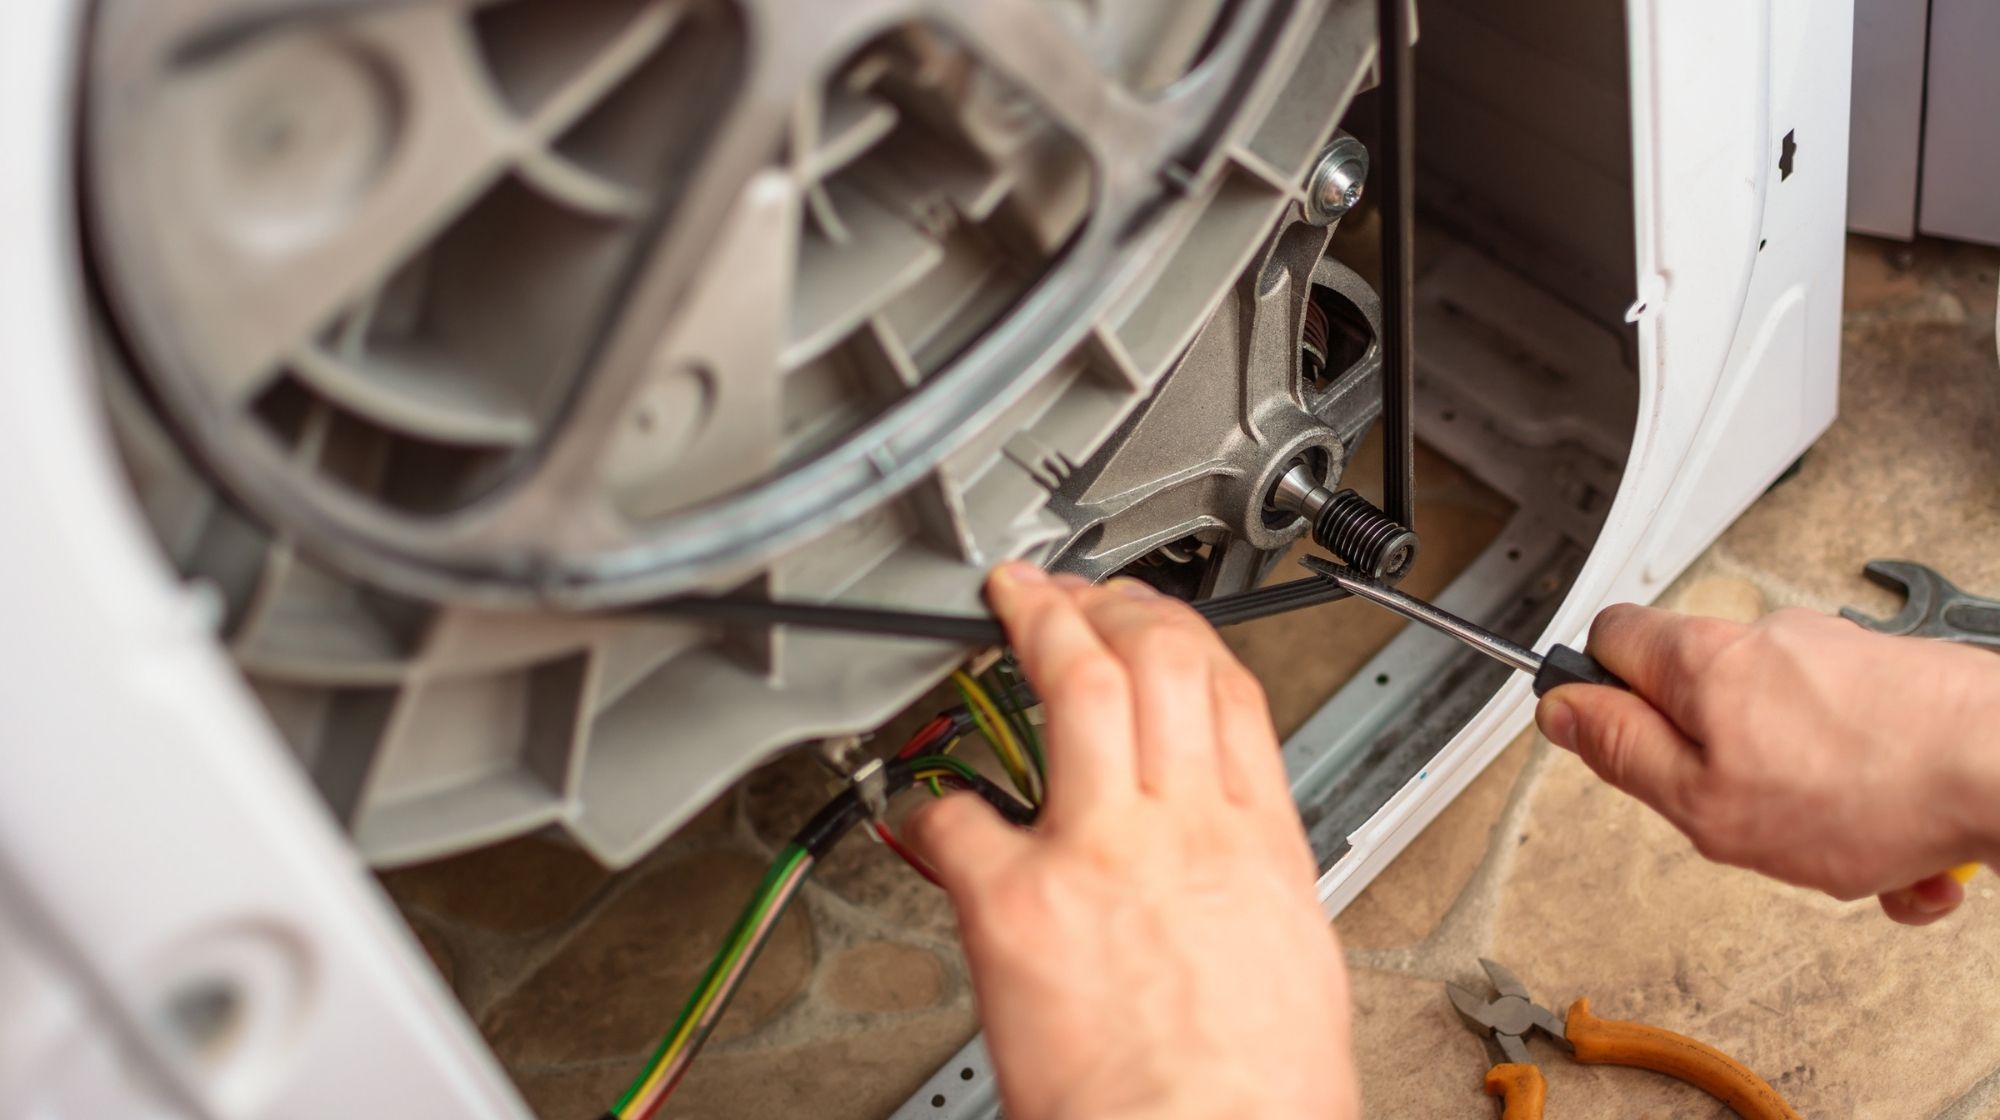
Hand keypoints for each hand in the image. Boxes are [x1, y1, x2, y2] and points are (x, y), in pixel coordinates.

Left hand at [903, 562, 1356, 1119]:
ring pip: (1078, 689)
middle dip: (1106, 605)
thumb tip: (1221, 870)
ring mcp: (1099, 853)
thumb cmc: (1256, 1099)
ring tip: (1011, 605)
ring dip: (1038, 629)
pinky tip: (919, 800)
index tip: (1149, 617)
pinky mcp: (1019, 902)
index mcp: (1259, 848)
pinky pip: (958, 818)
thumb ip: (1249, 888)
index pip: (1227, 693)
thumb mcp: (1293, 963)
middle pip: (1155, 662)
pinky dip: (929, 802)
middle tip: (1068, 592)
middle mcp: (1184, 831)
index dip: (1180, 631)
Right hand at [1537, 604, 1999, 924]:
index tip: (1612, 742)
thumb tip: (1561, 709)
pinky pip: (1851, 752)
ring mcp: (1837, 657)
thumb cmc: (1869, 787)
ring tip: (1844, 853)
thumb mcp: (1704, 801)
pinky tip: (1898, 853)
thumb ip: (1622, 753)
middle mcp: (1766, 640)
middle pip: (1698, 697)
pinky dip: (1866, 806)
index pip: (1607, 638)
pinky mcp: (1895, 684)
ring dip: (1801, 803)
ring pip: (1781, 737)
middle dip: (1714, 769)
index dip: (1596, 692)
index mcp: (1703, 660)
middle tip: (1738, 816)